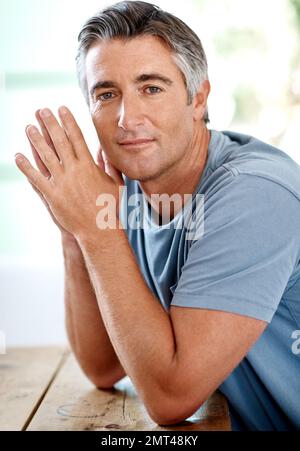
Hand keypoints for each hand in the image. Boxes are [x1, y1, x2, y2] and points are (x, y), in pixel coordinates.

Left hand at [15, 106, 123, 238]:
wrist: (99, 229)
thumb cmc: (109, 207)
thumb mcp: (114, 183)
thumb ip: (108, 165)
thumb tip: (102, 149)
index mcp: (88, 166)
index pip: (76, 137)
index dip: (68, 121)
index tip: (62, 109)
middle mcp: (73, 171)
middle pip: (59, 142)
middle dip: (50, 124)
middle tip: (42, 110)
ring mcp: (61, 183)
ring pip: (45, 156)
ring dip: (35, 140)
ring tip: (29, 127)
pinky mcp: (52, 195)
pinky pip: (36, 178)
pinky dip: (26, 167)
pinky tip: (18, 156)